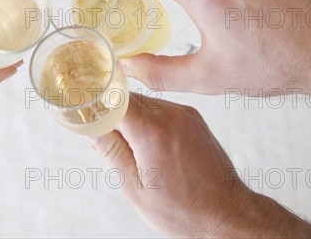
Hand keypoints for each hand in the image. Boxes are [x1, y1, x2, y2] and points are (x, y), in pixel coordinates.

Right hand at [90, 93, 310, 237]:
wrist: (228, 213)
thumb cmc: (184, 210)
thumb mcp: (136, 188)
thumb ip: (112, 152)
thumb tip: (91, 127)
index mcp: (153, 133)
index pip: (113, 99)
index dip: (96, 101)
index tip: (82, 105)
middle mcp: (171, 115)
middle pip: (127, 98)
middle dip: (110, 112)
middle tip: (101, 137)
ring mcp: (185, 113)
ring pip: (144, 101)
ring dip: (130, 116)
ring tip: (129, 148)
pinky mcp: (193, 116)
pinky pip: (161, 108)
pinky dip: (148, 119)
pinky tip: (148, 144)